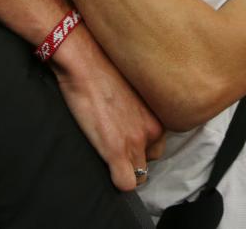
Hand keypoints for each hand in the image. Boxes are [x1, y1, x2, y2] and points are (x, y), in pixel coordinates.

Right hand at [51, 26, 164, 190]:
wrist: (85, 60)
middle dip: (137, 155)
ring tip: (109, 153)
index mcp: (159, 112)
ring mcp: (136, 141)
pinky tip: (107, 169)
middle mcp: (153, 128)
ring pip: (140, 173)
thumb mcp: (134, 86)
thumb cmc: (104, 66)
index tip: (128, 136)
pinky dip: (117, 181)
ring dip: (126, 168)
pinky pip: (126, 184)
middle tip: (116, 142)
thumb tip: (133, 114)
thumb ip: (140, 105)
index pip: (159, 140)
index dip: (142, 142)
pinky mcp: (116, 151)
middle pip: (152, 158)